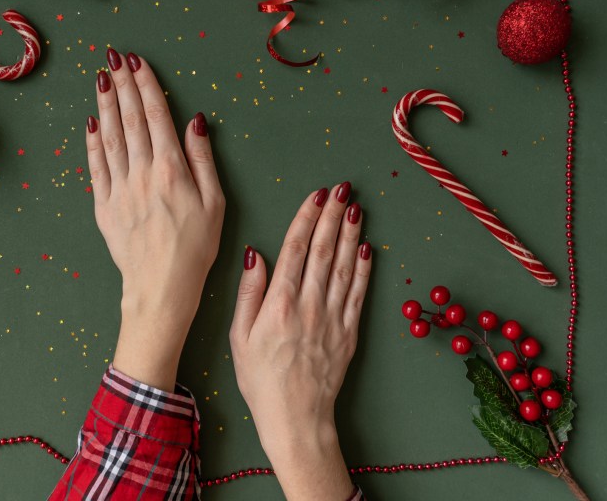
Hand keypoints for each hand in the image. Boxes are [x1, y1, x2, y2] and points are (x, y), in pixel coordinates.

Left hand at [85, 49, 224, 390]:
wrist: (160, 288)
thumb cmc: (196, 249)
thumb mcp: (216, 204)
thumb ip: (203, 159)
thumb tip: (194, 122)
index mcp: (171, 170)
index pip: (156, 116)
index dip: (146, 86)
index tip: (137, 61)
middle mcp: (141, 173)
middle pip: (130, 120)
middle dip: (122, 85)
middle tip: (114, 57)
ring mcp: (118, 189)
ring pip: (110, 137)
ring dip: (106, 104)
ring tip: (101, 78)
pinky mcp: (104, 206)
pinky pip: (95, 166)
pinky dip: (92, 141)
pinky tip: (91, 122)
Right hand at [230, 183, 371, 500]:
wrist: (296, 418)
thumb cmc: (261, 380)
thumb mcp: (239, 337)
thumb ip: (249, 293)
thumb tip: (256, 254)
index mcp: (280, 303)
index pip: (296, 249)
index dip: (307, 218)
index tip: (316, 195)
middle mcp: (310, 305)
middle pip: (324, 250)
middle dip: (333, 215)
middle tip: (342, 188)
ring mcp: (333, 318)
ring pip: (344, 266)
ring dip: (351, 233)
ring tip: (356, 207)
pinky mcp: (349, 331)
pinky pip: (359, 293)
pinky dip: (364, 269)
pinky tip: (367, 248)